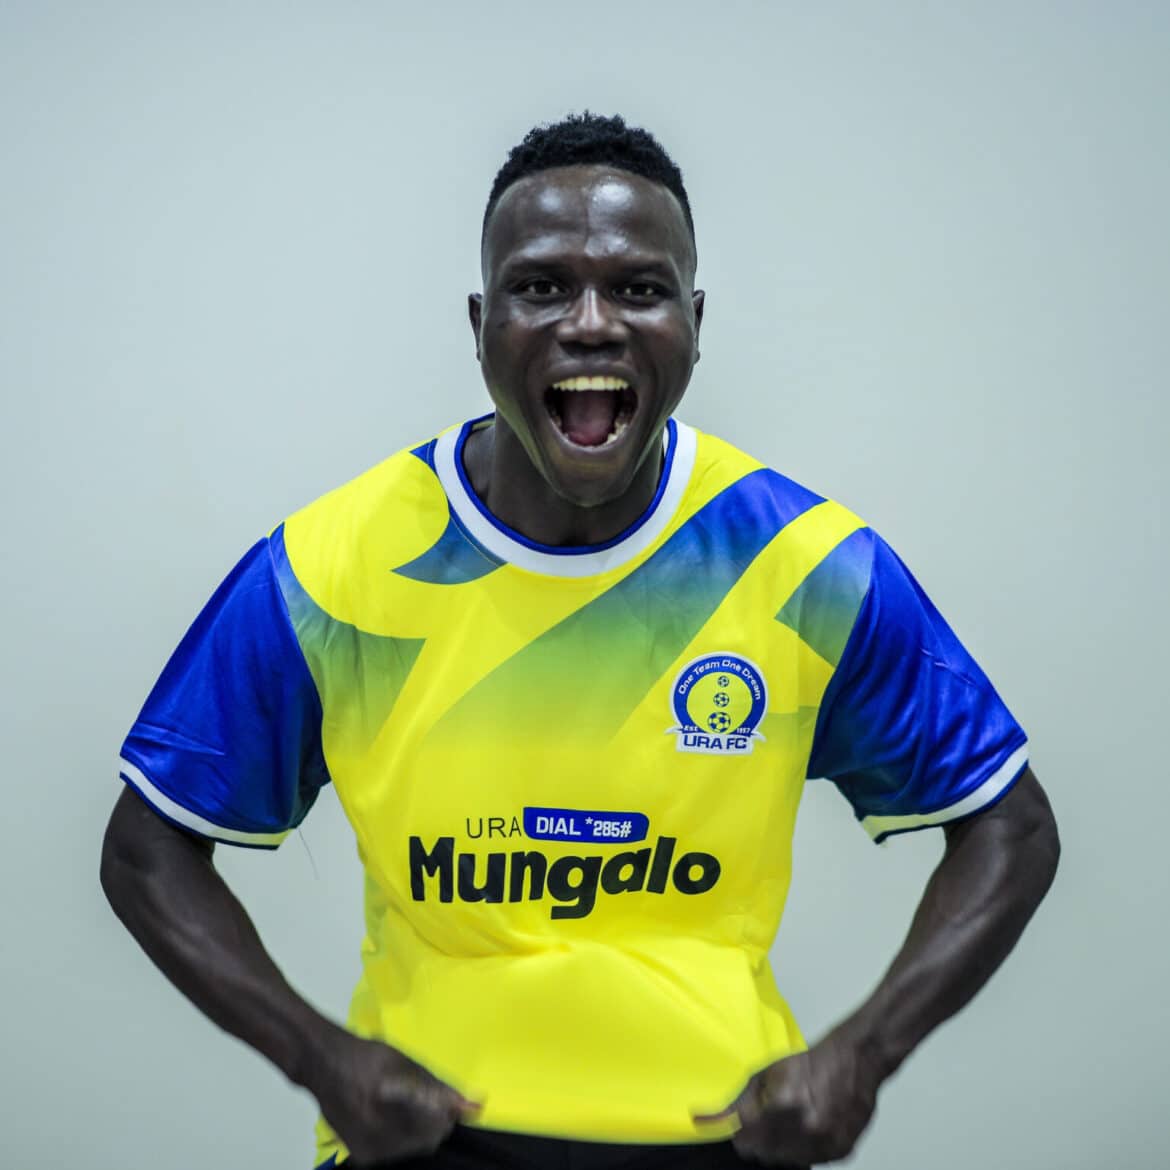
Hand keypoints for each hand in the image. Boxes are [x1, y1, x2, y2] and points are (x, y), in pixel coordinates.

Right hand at [304, 1026, 480, 1165]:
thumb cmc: (367, 1057)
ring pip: (415, 1148)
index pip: (436, 1118)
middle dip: (437, 1120)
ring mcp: (368, 1146)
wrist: (324, 1066)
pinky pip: (397, 1152)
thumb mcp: (406, 1063)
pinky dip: (403, 1137)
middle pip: (429, 1139)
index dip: (448, 1109)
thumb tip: (475, 1106)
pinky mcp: (362, 1156)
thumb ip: (440, 1088)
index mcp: (389, 1097)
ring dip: (421, 1129)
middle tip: (429, 1099)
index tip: (457, 1103)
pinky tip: (392, 1116)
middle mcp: (376, 1128)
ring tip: (405, 1104)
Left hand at [694, 1026, 883, 1165]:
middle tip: (764, 1120)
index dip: (738, 1133)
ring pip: (786, 1161)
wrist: (855, 1060)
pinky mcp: (840, 1152)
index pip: (744, 1140)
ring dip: (780, 1146)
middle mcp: (805, 1128)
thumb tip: (701, 1119)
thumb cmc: (809, 1063)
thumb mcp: (766, 1074)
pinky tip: (807, 1127)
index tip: (738, 1127)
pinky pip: (810, 1161)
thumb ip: (736, 1103)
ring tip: (787, 1121)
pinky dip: (803, 1149)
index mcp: (782, 1105)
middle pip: (763, 1154)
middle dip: (757, 1140)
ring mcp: (825, 1143)